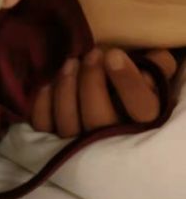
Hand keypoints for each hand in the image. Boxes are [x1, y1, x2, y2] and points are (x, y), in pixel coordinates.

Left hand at [31, 48, 177, 137]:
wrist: (108, 102)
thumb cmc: (130, 86)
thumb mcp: (150, 75)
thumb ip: (155, 66)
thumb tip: (153, 56)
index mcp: (143, 123)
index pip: (140, 109)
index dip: (127, 81)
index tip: (113, 54)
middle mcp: (111, 140)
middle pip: (98, 119)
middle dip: (91, 81)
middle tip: (92, 54)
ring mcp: (81, 145)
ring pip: (68, 124)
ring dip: (66, 88)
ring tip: (70, 63)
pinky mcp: (54, 141)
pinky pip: (44, 126)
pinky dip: (42, 103)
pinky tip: (49, 84)